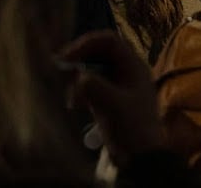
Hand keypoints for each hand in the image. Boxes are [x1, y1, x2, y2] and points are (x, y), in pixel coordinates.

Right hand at [60, 31, 167, 167]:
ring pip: (92, 69)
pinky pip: (90, 85)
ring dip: (78, 78)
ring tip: (72, 98)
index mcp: (134, 66)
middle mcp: (126, 71)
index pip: (108, 41)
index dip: (86, 44)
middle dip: (79, 60)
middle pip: (99, 53)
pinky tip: (74, 105)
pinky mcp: (108, 99)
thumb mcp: (114, 107)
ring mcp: (117, 85)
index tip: (67, 57)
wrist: (140, 159)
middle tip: (60, 70)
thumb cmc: (133, 130)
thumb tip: (78, 77)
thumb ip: (96, 88)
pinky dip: (80, 91)